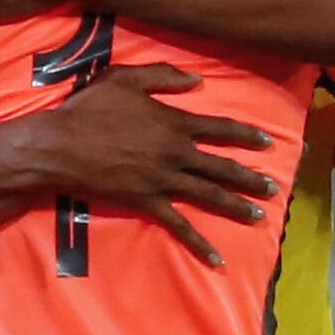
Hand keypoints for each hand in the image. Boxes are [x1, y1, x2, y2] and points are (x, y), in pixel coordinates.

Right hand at [17, 64, 278, 266]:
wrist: (60, 146)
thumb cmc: (89, 108)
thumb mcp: (125, 79)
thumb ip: (163, 77)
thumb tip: (198, 82)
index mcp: (174, 123)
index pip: (221, 129)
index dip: (246, 136)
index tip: (268, 143)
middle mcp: (176, 154)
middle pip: (222, 167)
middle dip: (250, 178)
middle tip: (274, 188)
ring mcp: (163, 181)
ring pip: (209, 195)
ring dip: (236, 206)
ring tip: (258, 215)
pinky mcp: (146, 202)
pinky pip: (178, 225)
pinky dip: (198, 243)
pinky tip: (217, 257)